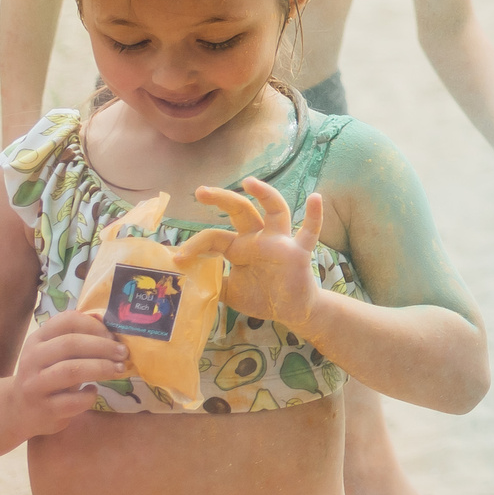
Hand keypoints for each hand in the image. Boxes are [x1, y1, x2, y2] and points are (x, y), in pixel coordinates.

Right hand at [13, 310, 124, 435]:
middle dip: (103, 347)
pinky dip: (89, 396)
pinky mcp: (43, 409)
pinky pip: (72, 401)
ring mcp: (35, 385)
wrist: (18, 409)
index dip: (93, 326)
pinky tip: (93, 392)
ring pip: (70, 371)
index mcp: (38, 339)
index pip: (66, 321)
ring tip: (118, 370)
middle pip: (70, 344)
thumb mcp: (54, 353)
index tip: (112, 336)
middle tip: (123, 354)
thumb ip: (76, 339)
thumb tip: (112, 328)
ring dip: (101, 368)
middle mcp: (32, 359)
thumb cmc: (46, 375)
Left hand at [194, 178, 325, 329]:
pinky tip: (316, 198)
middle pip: (241, 210)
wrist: (291, 312)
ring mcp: (280, 242)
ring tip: (250, 182)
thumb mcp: (229, 291)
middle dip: (221, 198)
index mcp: (240, 246)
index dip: (195, 246)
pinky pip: (310, 232)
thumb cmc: (262, 297)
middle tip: (200, 191)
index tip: (177, 259)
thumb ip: (212, 282)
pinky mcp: (299, 252)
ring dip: (265, 193)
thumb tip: (185, 279)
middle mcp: (259, 238)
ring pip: (275, 210)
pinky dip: (315, 215)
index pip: (215, 237)